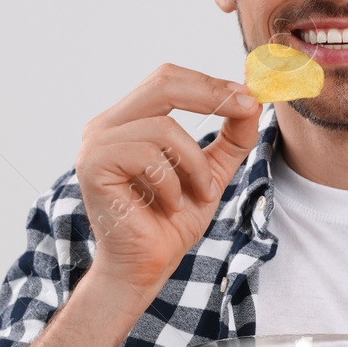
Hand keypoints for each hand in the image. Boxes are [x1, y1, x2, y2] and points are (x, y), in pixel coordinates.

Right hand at [76, 64, 259, 301]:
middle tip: (246, 108)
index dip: (210, 82)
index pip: (169, 80)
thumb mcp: (212, 171)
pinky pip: (147, 156)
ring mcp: (96, 143)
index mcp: (130, 119)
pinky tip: (170, 205)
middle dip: (211, 95)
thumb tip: (253, 103)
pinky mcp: (93, 166)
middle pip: (163, 84)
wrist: (146, 266)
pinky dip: (172, 184)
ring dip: (195, 164)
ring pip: (164, 128)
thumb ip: (232, 138)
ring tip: (200, 193)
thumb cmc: (170, 221)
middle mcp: (107, 125)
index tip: (249, 96)